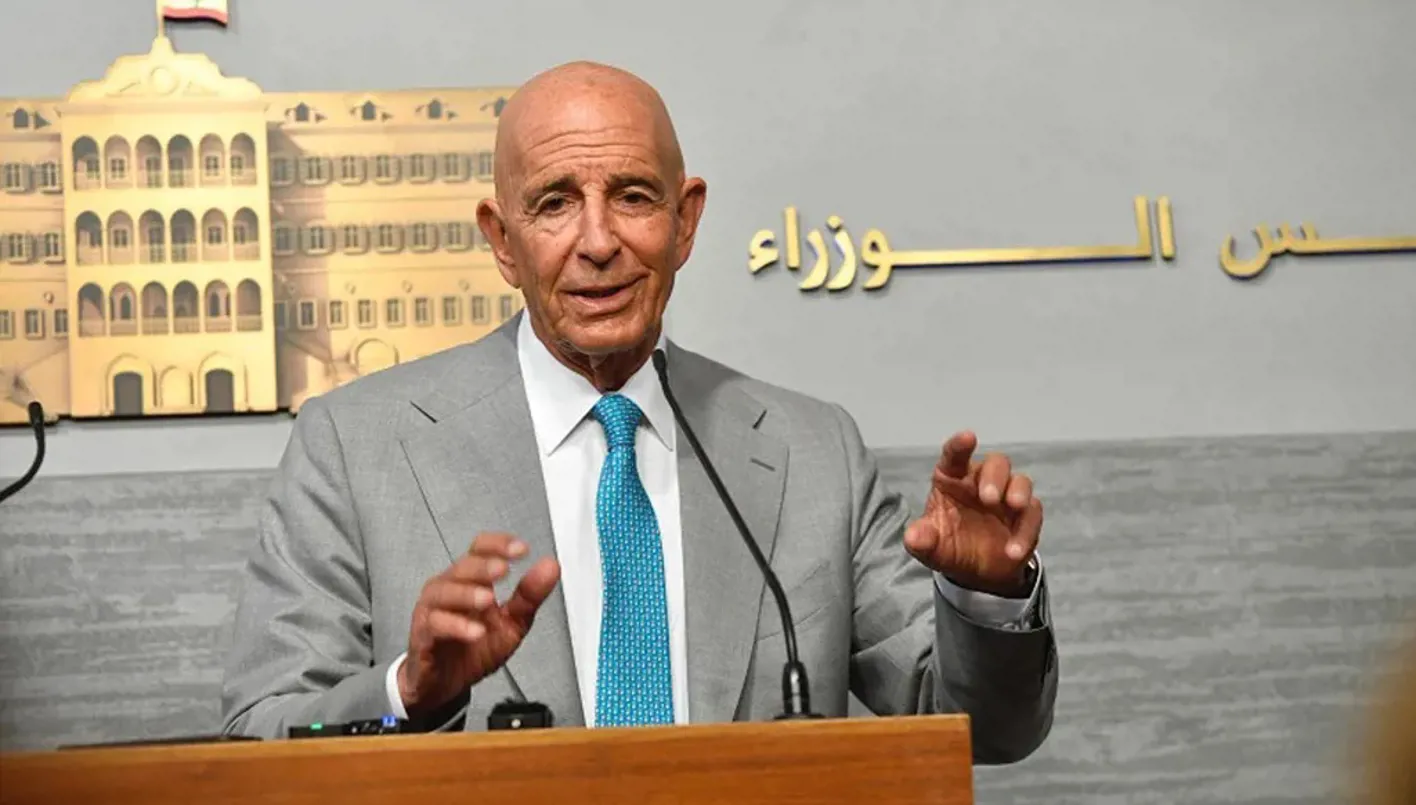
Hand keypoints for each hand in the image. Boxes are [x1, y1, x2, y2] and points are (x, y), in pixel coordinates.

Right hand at [398, 532, 559, 717]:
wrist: (445, 684)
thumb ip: (529, 596)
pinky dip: (455, 626)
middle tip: (503, 569)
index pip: (480, 550)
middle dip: (484, 566)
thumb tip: (550, 567)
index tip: (521, 550)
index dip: (499, 545)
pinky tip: (475, 632)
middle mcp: (449, 589)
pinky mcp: (423, 636)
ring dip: (467, 593)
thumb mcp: (511, 623)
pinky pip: (434, 625)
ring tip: (487, 599)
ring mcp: (432, 610)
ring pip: (443, 592)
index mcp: (471, 581)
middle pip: (462, 567)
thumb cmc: (474, 649)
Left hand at [904, 431, 1041, 596]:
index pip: (955, 456)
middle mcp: (981, 482)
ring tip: (1014, 507)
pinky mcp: (1026, 517)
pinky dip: (1025, 532)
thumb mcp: (929, 547)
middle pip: (996, 463)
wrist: (974, 574)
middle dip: (994, 476)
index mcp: (953, 479)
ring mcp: (1007, 498)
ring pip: (1021, 481)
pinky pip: (1032, 516)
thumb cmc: (948, 546)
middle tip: (989, 497)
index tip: (968, 437)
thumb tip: (914, 538)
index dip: (960, 445)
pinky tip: (1013, 551)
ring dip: (1019, 492)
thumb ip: (921, 540)